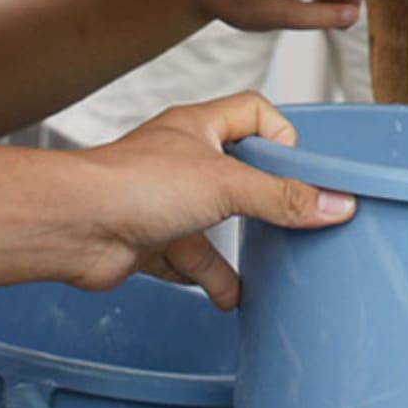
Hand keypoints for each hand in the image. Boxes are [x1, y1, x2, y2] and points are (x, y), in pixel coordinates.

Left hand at [72, 92, 353, 308]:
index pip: (254, 113)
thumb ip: (282, 197)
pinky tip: (225, 295)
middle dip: (262, 200)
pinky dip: (207, 278)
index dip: (280, 136)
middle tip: (289, 219)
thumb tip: (336, 203)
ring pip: (214, 223)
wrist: (71, 226)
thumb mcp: (226, 185)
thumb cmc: (132, 184)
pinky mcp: (149, 240)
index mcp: (199, 127)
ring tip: (266, 271)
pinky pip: (188, 259)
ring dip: (236, 249)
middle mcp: (182, 160)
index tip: (296, 170)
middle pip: (238, 173)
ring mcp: (165, 201)